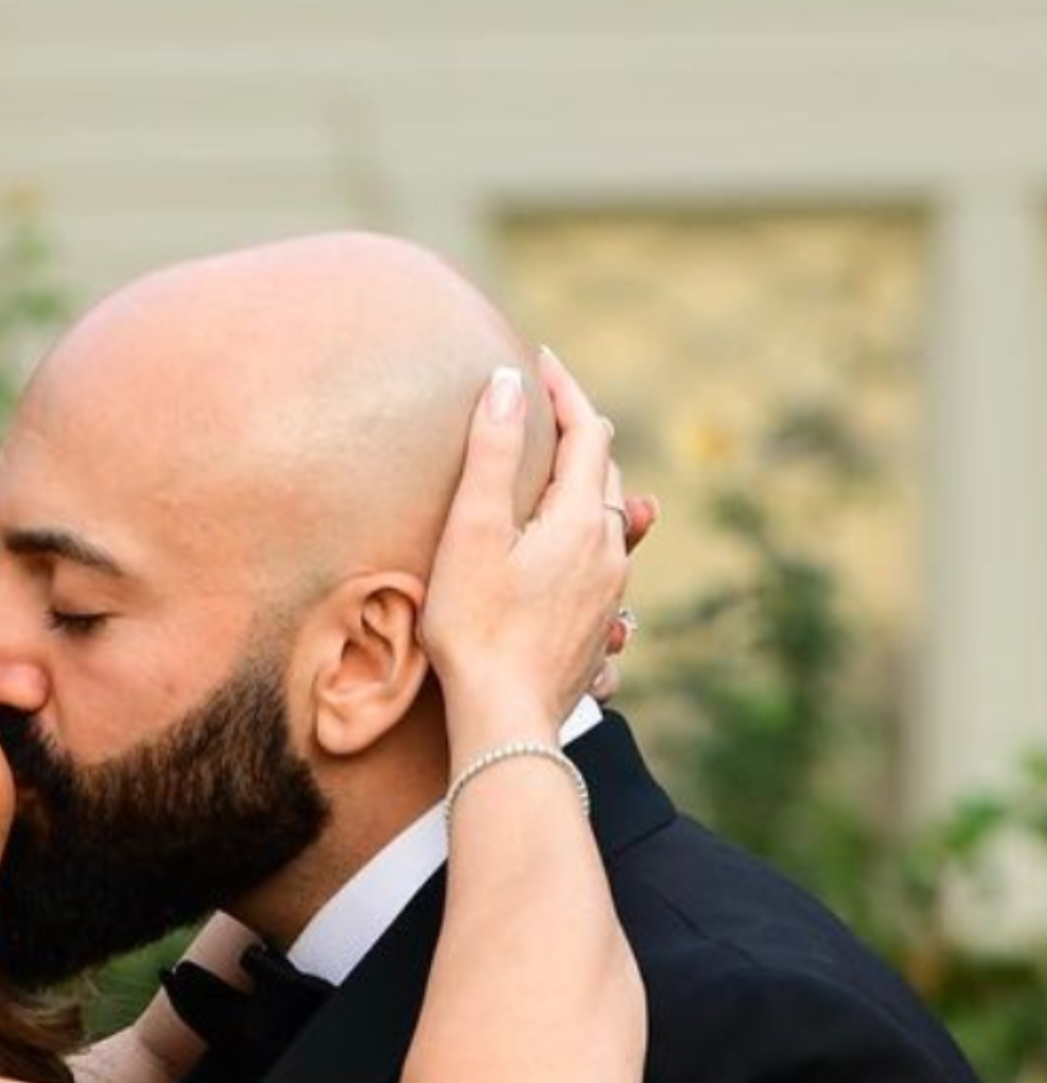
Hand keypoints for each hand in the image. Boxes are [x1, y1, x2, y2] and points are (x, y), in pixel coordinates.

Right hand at [420, 348, 653, 748]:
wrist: (507, 720)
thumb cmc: (478, 628)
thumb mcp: (472, 532)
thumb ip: (491, 454)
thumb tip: (506, 383)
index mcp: (580, 519)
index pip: (588, 431)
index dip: (565, 391)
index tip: (540, 362)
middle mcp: (608, 551)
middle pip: (604, 472)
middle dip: (578, 434)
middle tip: (546, 411)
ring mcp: (610, 594)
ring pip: (608, 521)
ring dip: (585, 487)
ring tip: (562, 474)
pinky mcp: (598, 630)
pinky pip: (603, 565)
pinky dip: (584, 538)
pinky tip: (571, 555)